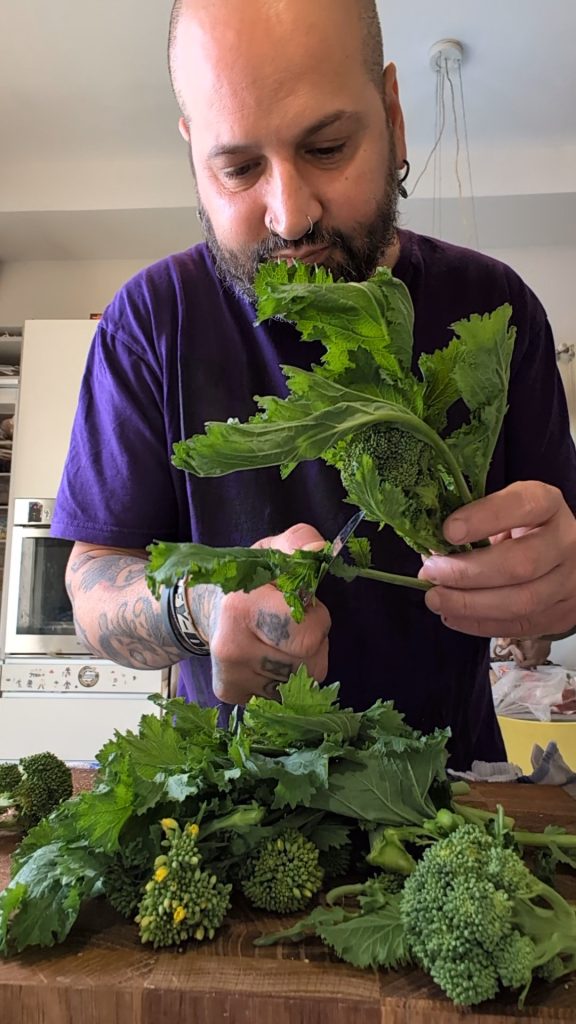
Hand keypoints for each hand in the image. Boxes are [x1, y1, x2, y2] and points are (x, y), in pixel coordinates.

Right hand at [206, 523, 330, 703]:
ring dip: (302, 662)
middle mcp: (232, 649)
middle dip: (313, 644)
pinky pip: (284, 697)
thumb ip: (300, 544)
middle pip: (309, 664)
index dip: (315, 619)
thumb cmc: (249, 581)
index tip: (300, 605)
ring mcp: (231, 677)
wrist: (207, 609)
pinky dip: (285, 680)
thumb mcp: (271, 551)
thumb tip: (320, 550)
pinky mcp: (231, 694)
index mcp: (241, 608)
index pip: (309, 634)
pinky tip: (268, 659)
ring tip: (282, 641)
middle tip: (294, 626)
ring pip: (301, 683)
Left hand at [418, 481, 575, 638]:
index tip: (449, 531)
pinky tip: (453, 616)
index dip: (484, 518)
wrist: (562, 556)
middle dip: (468, 573)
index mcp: (547, 505)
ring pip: (521, 602)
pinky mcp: (562, 614)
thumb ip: (473, 524)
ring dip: (470, 605)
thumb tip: (431, 556)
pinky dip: (480, 624)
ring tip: (436, 599)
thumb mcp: (502, 512)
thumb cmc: (521, 529)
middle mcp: (565, 542)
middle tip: (432, 573)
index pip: (522, 506)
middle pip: (520, 564)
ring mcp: (569, 581)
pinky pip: (520, 626)